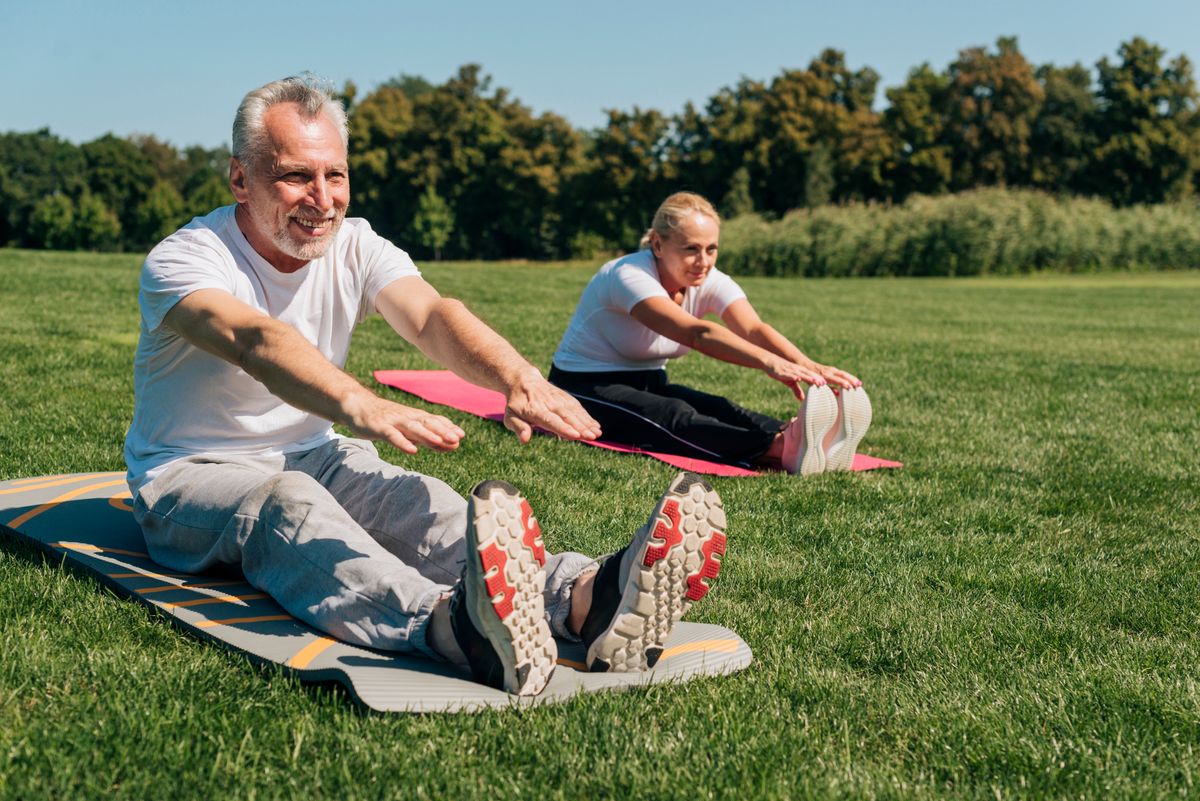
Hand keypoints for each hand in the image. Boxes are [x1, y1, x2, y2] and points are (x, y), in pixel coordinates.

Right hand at [342, 392, 465, 453]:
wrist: (357, 405)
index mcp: (414, 417)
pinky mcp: (380, 428)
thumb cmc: (386, 419)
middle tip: (457, 438)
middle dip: (442, 431)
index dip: (447, 427)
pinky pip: (393, 436)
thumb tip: (452, 445)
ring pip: (413, 428)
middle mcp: (407, 417)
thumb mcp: (408, 428)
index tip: (462, 435)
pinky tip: (412, 451)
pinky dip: (403, 443)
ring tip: (440, 442)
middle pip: (427, 423)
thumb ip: (428, 437)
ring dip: (427, 435)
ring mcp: (393, 422)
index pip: (434, 420)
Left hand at [503, 368, 601, 442]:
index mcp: (534, 410)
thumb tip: (524, 440)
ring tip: (598, 433)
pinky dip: (587, 416)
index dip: (564, 428)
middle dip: (581, 427)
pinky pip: (577, 407)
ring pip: (575, 411)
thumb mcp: (510, 417)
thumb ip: (519, 428)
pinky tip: (596, 425)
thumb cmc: (516, 404)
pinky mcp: (565, 397)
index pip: (551, 421)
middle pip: (567, 416)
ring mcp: (558, 399)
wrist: (522, 380)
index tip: (576, 435)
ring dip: (587, 422)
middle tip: (593, 437)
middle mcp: (549, 403)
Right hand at [764, 356, 825, 399]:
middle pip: (809, 375)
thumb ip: (797, 390)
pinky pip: (788, 375)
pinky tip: (797, 378)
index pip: (813, 376)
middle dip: (818, 379)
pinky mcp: (782, 372)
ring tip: (816, 381)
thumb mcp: (790, 382)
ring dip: (808, 377)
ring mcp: (790, 371)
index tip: (828, 385)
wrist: (769, 361)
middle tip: (826, 384)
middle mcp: (797, 370)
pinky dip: (793, 376)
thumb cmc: (781, 371)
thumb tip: (802, 399)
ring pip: (801, 374)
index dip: (820, 380)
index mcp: (801, 372)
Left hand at [813, 363, 861, 390]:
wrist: (805, 365)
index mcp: (824, 375)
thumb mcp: (813, 384)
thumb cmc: (809, 377)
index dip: (842, 383)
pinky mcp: (833, 370)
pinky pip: (842, 374)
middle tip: (858, 385)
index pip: (835, 379)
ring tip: (859, 384)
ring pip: (843, 374)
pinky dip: (849, 377)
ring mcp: (831, 370)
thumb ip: (823, 388)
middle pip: (842, 375)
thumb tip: (834, 394)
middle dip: (850, 380)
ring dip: (851, 378)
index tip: (849, 387)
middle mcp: (829, 371)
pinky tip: (854, 382)